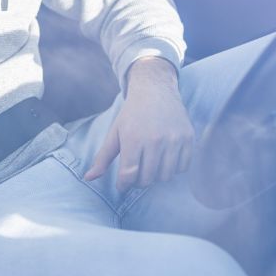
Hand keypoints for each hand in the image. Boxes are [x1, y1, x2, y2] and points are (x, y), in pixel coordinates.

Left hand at [84, 57, 193, 191]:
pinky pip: (183, 168)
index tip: (122, 185)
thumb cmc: (132, 114)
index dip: (123, 185)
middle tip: (136, 173)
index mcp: (133, 138)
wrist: (155, 90)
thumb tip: (88, 178)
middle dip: (139, 181)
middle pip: (148, 179)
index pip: (128, 175)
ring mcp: (173, 139)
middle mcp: (155, 140)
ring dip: (157, 176)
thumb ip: (102, 157)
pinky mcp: (188, 138)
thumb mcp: (115, 132)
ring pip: (166, 176)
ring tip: (150, 166)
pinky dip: (174, 169)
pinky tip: (165, 159)